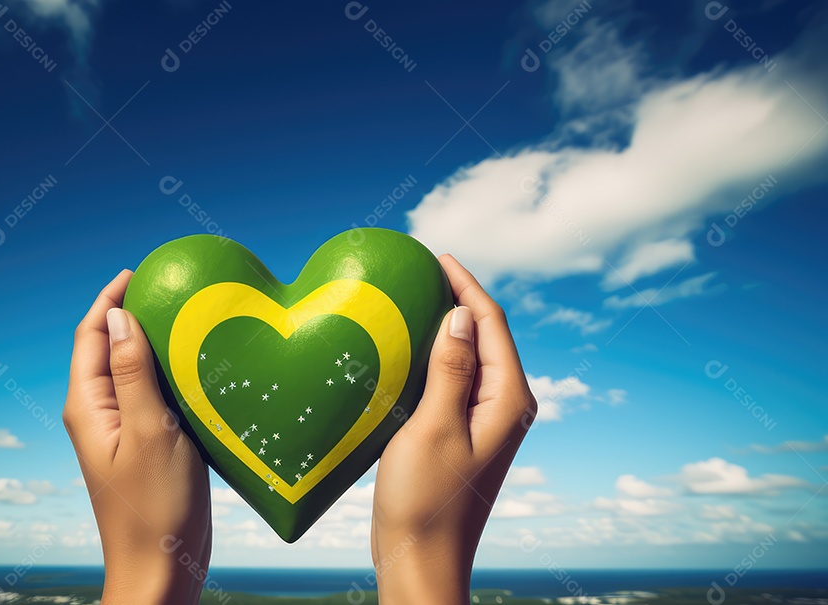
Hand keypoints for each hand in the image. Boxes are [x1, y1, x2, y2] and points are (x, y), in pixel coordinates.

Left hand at [63, 269, 211, 603]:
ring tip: (188, 318)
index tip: (138, 271)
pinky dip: (169, 374)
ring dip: (153, 343)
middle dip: (132, 314)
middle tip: (170, 288)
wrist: (159, 571)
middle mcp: (99, 414)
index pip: (91, 335)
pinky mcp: (144, 446)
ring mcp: (121, 431)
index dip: (110, 299)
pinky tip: (198, 369)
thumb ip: (134, 373)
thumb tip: (120, 316)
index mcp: (88, 406)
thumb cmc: (154, 507)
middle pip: (108, 348)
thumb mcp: (150, 431)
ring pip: (132, 372)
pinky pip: (151, 397)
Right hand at [371, 254, 537, 603]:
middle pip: (486, 336)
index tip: (438, 256)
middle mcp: (506, 406)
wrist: (421, 558)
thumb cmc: (427, 501)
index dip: (467, 285)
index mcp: (509, 400)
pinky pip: (455, 379)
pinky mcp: (464, 432)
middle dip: (459, 299)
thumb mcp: (434, 428)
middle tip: (422, 269)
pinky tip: (410, 347)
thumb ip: (451, 369)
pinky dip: (436, 356)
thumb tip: (461, 314)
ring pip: (470, 357)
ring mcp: (486, 420)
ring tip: (414, 297)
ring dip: (446, 326)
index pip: (492, 324)